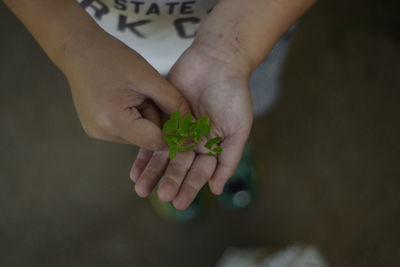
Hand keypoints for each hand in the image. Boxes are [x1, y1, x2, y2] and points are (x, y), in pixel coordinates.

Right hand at [64, 35, 189, 149]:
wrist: (78, 48)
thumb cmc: (114, 58)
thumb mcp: (150, 78)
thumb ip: (174, 103)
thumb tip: (190, 125)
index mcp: (114, 121)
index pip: (155, 142)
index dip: (174, 133)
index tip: (185, 121)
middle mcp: (103, 134)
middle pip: (146, 139)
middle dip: (156, 120)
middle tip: (148, 95)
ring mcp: (97, 133)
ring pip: (138, 135)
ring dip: (145, 118)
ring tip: (134, 94)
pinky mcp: (96, 129)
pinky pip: (126, 130)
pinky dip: (134, 118)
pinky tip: (125, 98)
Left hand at [130, 44, 252, 208]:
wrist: (217, 61)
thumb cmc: (233, 94)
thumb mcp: (238, 128)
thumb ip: (228, 158)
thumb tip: (217, 190)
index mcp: (212, 147)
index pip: (200, 172)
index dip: (190, 187)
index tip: (179, 202)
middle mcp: (193, 143)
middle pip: (179, 167)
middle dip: (170, 182)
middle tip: (161, 196)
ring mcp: (177, 131)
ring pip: (163, 156)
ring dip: (153, 173)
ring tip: (141, 189)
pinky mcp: (162, 117)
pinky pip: (150, 137)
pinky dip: (142, 154)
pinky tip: (134, 170)